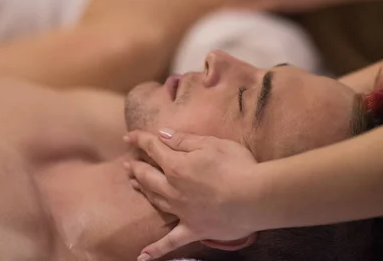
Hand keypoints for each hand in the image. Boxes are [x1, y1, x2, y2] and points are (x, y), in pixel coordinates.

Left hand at [124, 129, 260, 259]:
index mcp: (176, 165)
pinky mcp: (193, 229)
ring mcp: (181, 211)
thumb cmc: (236, 165)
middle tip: (127, 163)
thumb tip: (162, 134)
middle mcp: (173, 189)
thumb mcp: (211, 143)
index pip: (153, 148)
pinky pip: (170, 242)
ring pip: (154, 201)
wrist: (254, 197)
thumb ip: (184, 140)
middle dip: (136, 167)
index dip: (140, 140)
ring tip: (134, 185)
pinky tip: (142, 257)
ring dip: (142, 191)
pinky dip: (155, 250)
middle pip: (148, 176)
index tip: (130, 136)